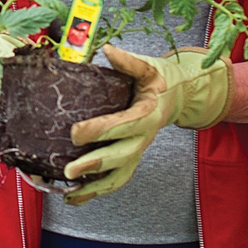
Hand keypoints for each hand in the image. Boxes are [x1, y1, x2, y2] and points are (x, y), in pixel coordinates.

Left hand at [60, 46, 233, 200]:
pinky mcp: (130, 160)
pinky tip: (74, 196)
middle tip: (69, 170)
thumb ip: (129, 62)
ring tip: (69, 192)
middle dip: (94, 165)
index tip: (75, 132)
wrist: (178, 97)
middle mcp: (144, 138)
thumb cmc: (159, 80)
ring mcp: (137, 152)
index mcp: (147, 114)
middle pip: (120, 157)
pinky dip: (96, 191)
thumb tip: (108, 50)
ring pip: (118, 176)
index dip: (100, 130)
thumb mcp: (148, 67)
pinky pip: (115, 180)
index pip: (123, 125)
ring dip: (94, 187)